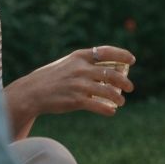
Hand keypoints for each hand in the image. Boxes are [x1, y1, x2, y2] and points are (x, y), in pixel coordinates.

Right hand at [4, 45, 134, 132]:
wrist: (32, 92)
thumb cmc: (52, 77)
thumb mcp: (68, 63)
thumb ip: (85, 63)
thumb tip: (108, 67)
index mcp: (80, 56)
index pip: (106, 51)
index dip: (122, 55)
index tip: (132, 59)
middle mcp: (81, 68)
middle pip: (111, 73)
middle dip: (124, 81)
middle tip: (130, 87)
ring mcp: (79, 84)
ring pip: (107, 91)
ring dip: (118, 97)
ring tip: (122, 102)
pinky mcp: (76, 100)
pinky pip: (97, 105)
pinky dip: (107, 109)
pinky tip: (112, 112)